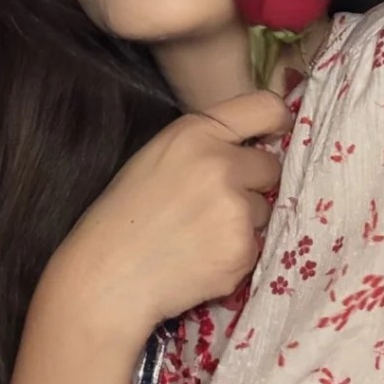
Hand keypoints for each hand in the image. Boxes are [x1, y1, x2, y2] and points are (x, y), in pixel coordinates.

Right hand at [47, 91, 290, 347]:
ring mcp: (235, 209)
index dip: (275, 122)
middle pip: (271, 166)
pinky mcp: (243, 249)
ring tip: (199, 236)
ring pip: (264, 210)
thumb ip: (205, 144)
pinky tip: (201, 259)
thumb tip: (255, 145)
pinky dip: (235, 255)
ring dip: (243, 222)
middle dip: (252, 183)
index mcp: (195, 132)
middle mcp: (221, 164)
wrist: (108, 275)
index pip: (265, 108)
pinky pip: (255, 247)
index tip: (275, 134)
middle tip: (214, 203)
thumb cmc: (124, 215)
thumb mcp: (157, 157)